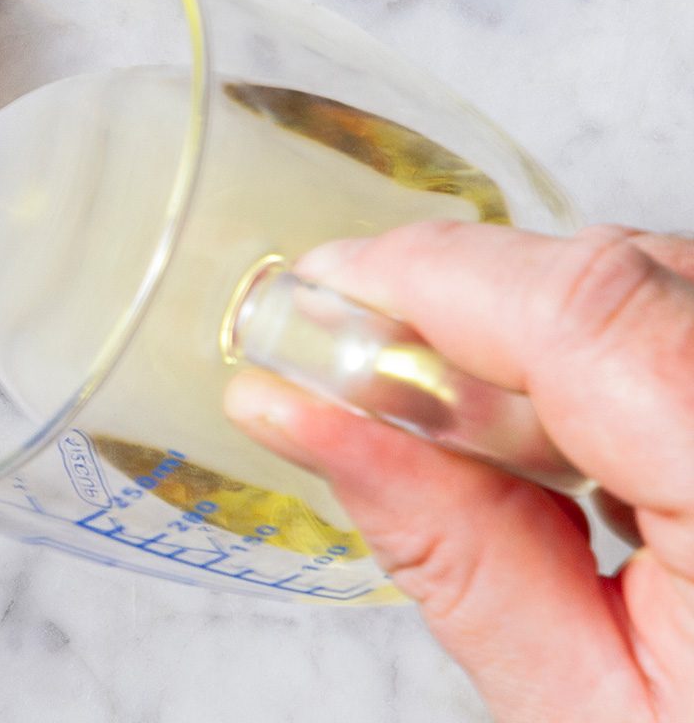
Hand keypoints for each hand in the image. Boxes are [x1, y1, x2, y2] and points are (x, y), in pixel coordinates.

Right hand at [224, 222, 693, 721]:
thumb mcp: (590, 716)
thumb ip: (446, 546)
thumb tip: (297, 412)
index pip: (588, 307)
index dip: (427, 277)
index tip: (313, 293)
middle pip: (626, 280)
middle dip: (470, 311)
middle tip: (354, 378)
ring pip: (667, 292)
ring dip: (541, 340)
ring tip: (469, 444)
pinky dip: (617, 367)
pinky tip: (571, 452)